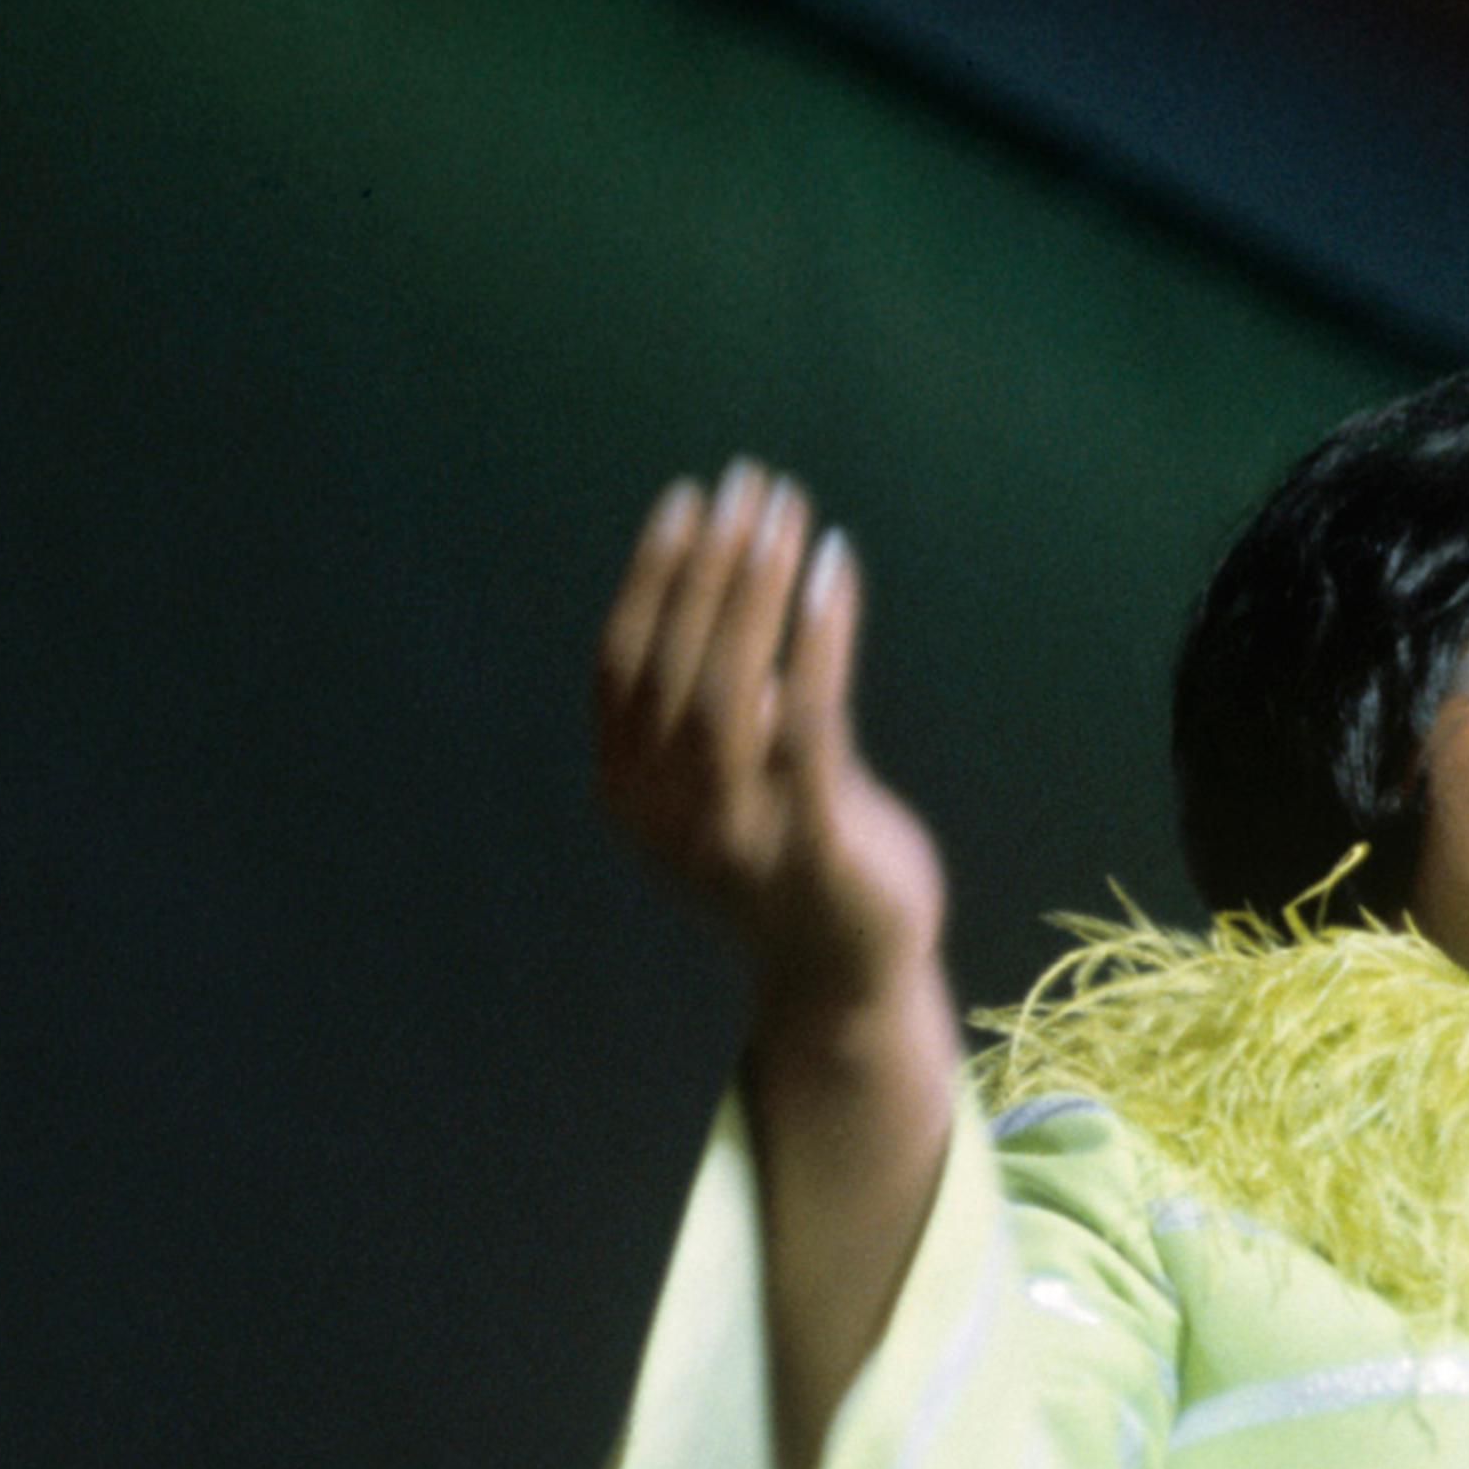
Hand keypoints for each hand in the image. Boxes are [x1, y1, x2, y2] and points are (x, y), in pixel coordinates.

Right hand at [594, 463, 948, 1035]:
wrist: (845, 981)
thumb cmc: (792, 862)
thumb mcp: (731, 781)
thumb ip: (715, 707)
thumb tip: (728, 590)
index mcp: (627, 793)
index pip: (622, 661)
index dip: (651, 576)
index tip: (690, 503)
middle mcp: (666, 817)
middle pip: (677, 660)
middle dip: (713, 561)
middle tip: (752, 487)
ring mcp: (735, 837)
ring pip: (731, 684)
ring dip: (759, 585)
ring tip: (790, 516)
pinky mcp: (812, 848)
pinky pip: (809, 721)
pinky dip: (818, 636)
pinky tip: (834, 573)